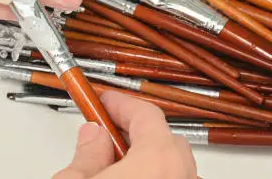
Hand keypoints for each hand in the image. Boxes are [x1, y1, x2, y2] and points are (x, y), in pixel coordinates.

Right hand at [54, 91, 196, 178]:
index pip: (145, 114)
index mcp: (159, 161)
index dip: (120, 104)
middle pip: (166, 140)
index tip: (102, 101)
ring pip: (175, 166)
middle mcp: (184, 177)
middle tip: (105, 132)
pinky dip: (158, 178)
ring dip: (148, 160)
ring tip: (114, 166)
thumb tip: (92, 137)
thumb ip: (87, 154)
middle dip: (134, 133)